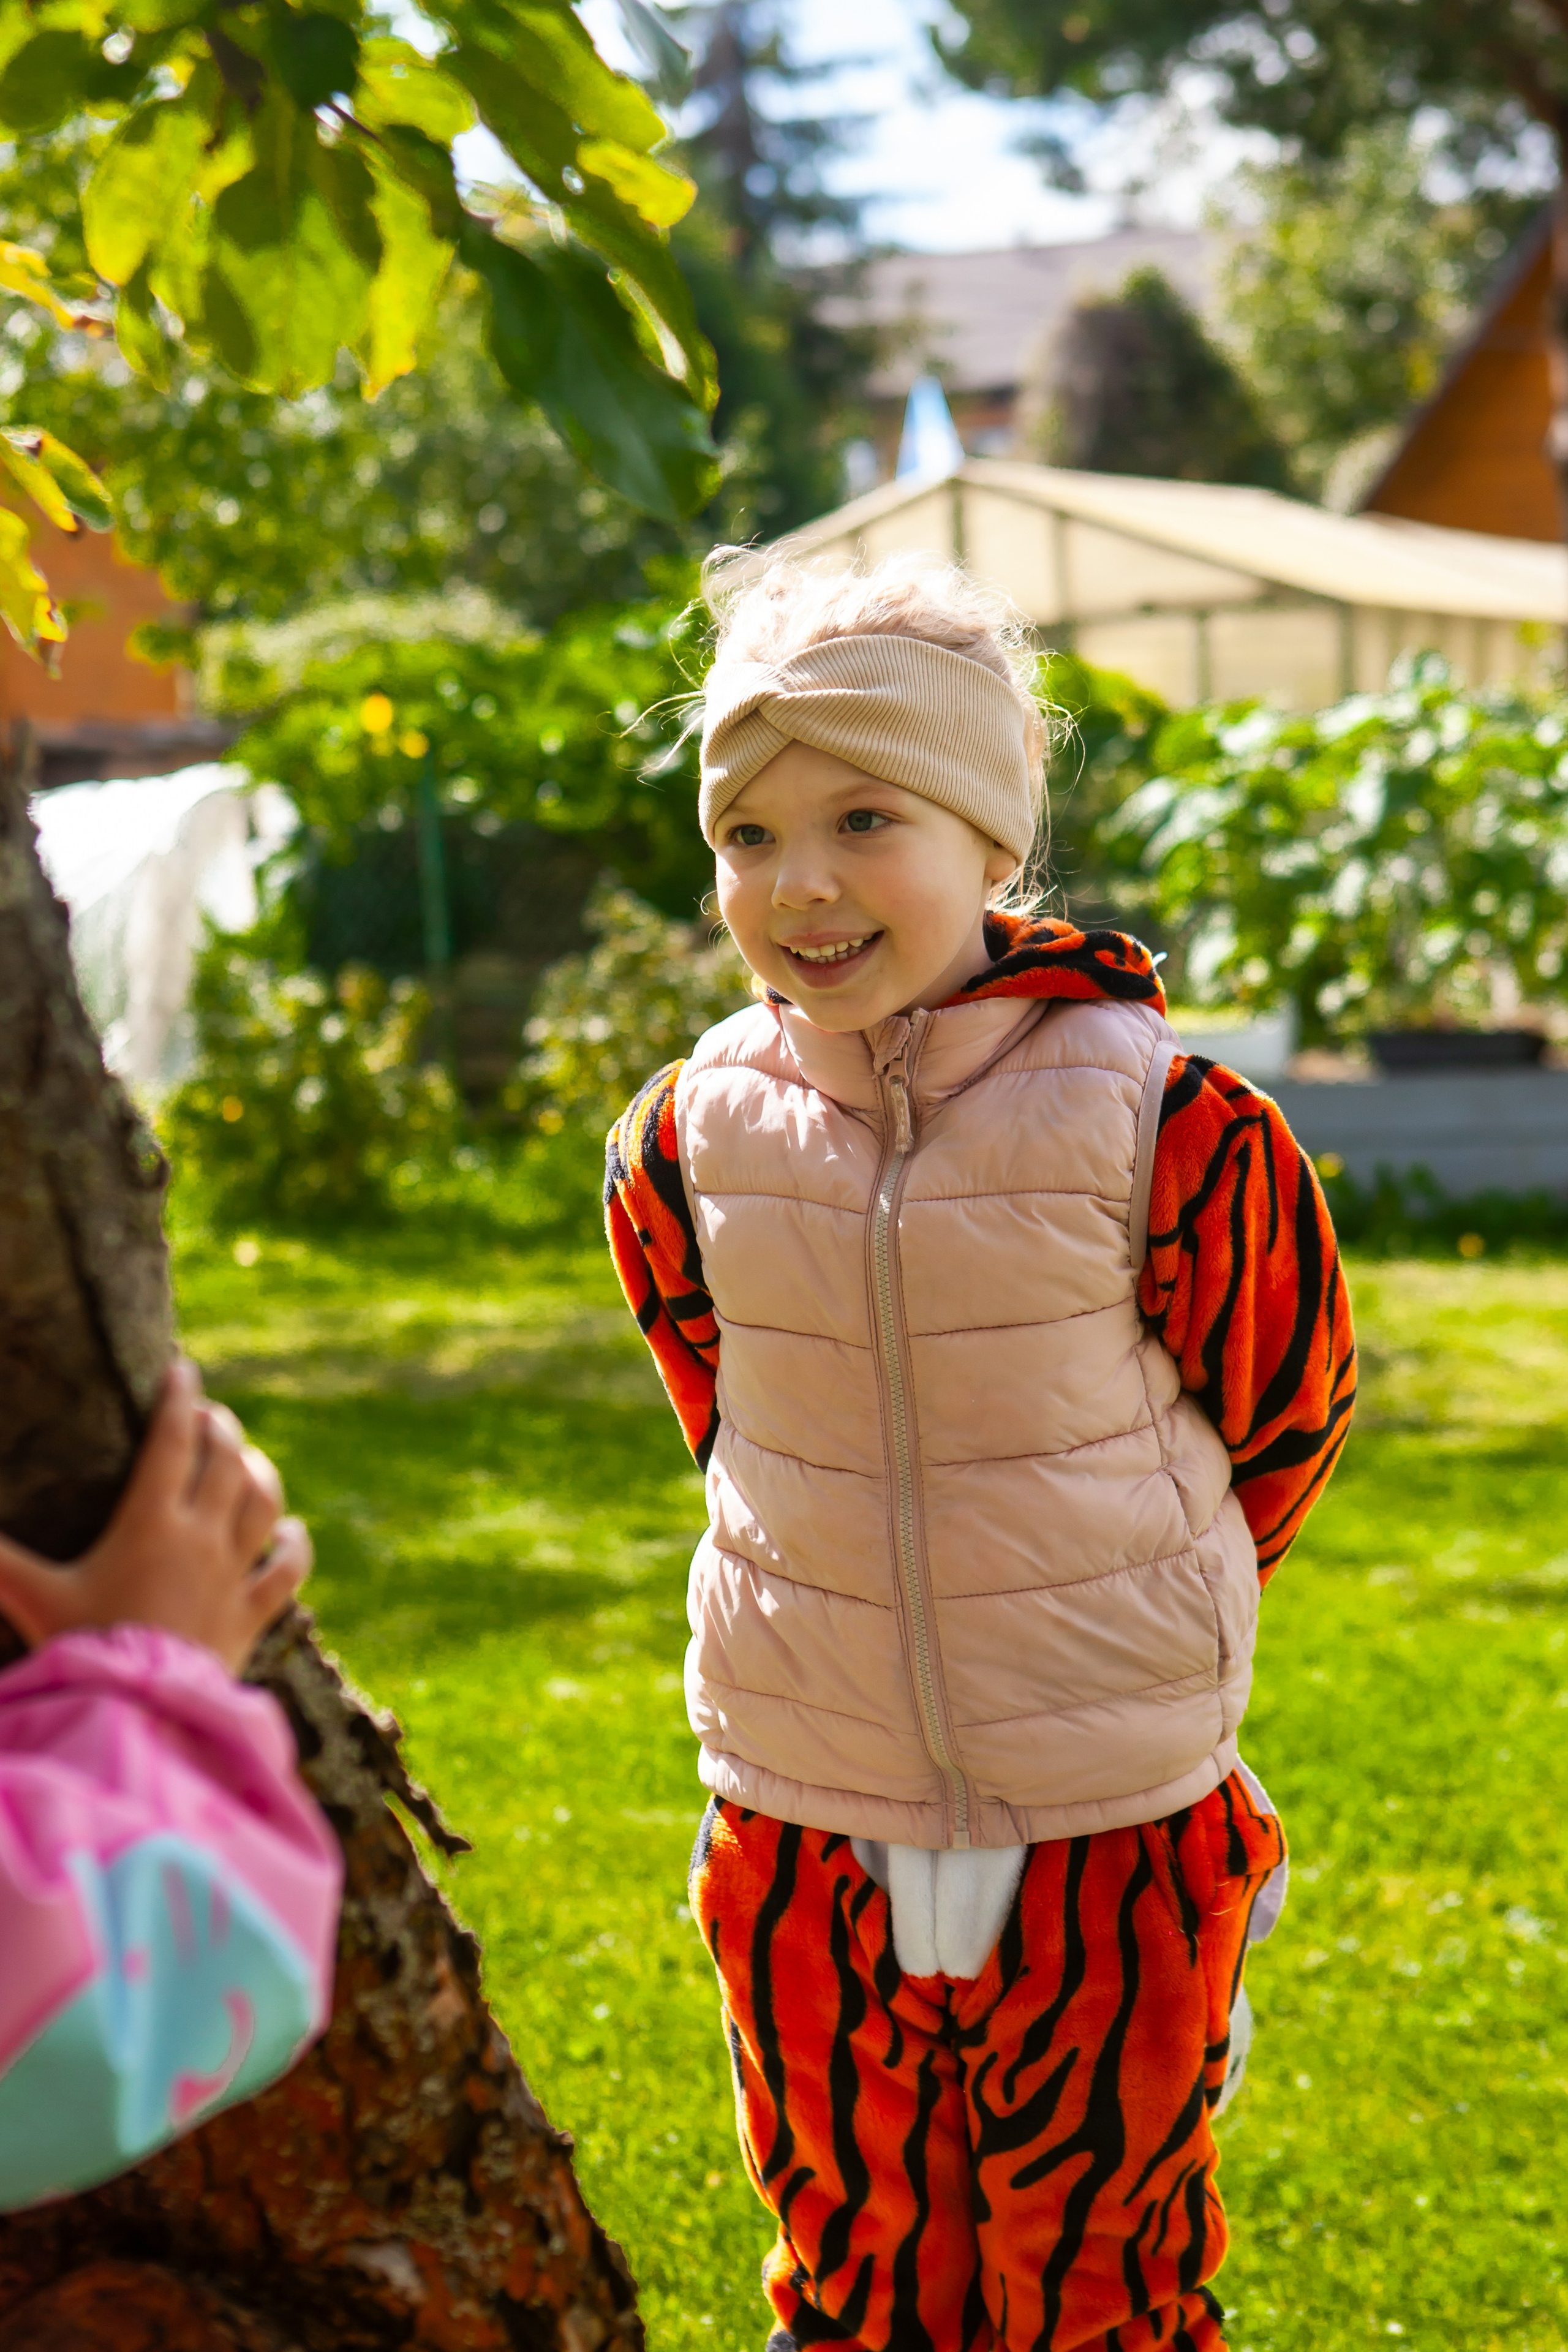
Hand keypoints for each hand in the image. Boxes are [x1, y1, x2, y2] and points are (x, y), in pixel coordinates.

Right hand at [0, 1360, 311, 1674]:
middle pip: (225, 1461)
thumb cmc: (81, 1649)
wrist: (137, 1712)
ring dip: (259, 1472)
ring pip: (263, 1504)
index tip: (183, 1367)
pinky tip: (293, 1532)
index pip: (171, 1441)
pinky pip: (287, 1570)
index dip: (178, 1398)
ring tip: (247, 1458)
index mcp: (149, 1522)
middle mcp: (200, 1538)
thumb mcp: (33, 1595)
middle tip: (208, 1415)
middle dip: (219, 1428)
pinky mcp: (251, 1615)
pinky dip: (295, 1545)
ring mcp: (232, 1574)